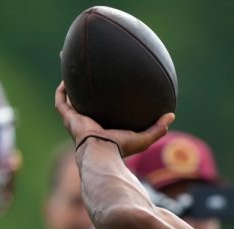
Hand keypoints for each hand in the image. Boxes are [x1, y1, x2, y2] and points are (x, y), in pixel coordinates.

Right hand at [54, 81, 174, 156]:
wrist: (102, 152)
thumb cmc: (121, 148)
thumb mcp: (144, 138)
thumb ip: (158, 128)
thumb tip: (171, 115)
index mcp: (103, 128)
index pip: (103, 113)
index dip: (105, 103)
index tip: (110, 91)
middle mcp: (88, 123)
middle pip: (84, 104)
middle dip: (84, 92)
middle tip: (88, 76)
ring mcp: (76, 120)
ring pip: (69, 100)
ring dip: (69, 87)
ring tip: (71, 71)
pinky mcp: (68, 118)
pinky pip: (61, 101)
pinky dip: (62, 90)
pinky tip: (67, 77)